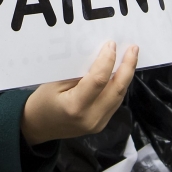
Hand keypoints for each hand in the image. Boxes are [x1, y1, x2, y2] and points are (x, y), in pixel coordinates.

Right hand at [20, 42, 138, 145]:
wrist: (38, 127)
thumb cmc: (42, 102)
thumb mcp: (55, 82)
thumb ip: (78, 72)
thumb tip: (99, 56)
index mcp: (75, 107)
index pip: (99, 80)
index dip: (108, 60)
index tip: (111, 44)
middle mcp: (90, 118)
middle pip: (116, 90)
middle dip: (127, 67)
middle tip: (133, 48)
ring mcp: (98, 124)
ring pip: (119, 96)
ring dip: (126, 76)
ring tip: (130, 57)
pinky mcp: (101, 124)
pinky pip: (115, 102)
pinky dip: (119, 86)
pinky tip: (121, 73)